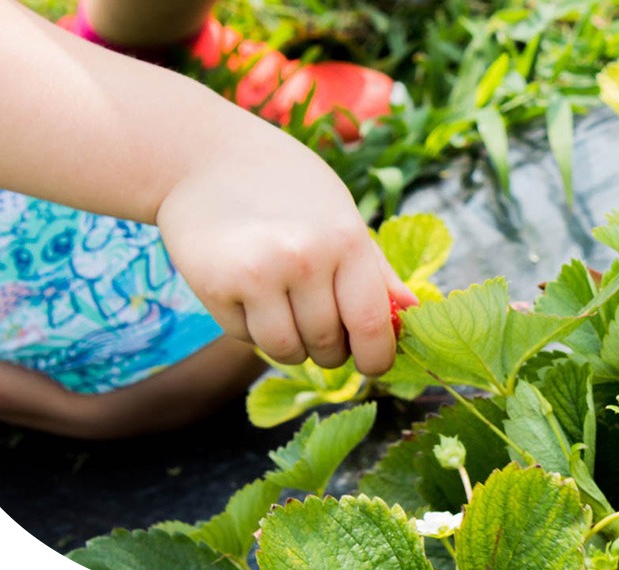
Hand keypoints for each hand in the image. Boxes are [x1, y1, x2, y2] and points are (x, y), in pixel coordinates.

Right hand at [155, 129, 417, 374]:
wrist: (205, 156)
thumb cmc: (287, 186)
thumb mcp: (342, 215)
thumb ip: (376, 270)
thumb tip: (414, 313)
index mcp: (347, 240)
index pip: (371, 324)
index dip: (376, 356)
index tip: (373, 365)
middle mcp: (305, 258)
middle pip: (328, 344)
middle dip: (329, 349)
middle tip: (321, 327)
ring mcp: (257, 273)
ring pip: (287, 350)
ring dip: (291, 345)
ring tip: (285, 311)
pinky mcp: (215, 285)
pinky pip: (246, 337)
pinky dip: (252, 328)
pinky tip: (249, 293)